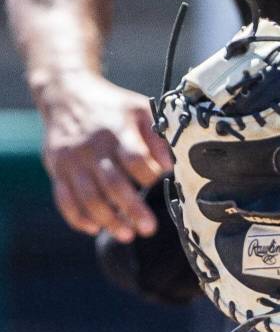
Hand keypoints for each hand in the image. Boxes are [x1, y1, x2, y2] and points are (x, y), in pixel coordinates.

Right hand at [38, 73, 170, 241]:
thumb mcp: (140, 110)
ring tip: (126, 234)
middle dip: (131, 209)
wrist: (67, 97)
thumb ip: (157, 136)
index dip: (150, 174)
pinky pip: (63, 198)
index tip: (163, 182)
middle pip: (112, 183)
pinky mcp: (56, 169)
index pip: (134, 158)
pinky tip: (94, 228)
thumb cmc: (113, 107)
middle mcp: (92, 147)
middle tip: (148, 228)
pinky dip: (77, 217)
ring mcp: (71, 160)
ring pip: (87, 196)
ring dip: (107, 219)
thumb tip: (170, 165)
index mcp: (117, 130)